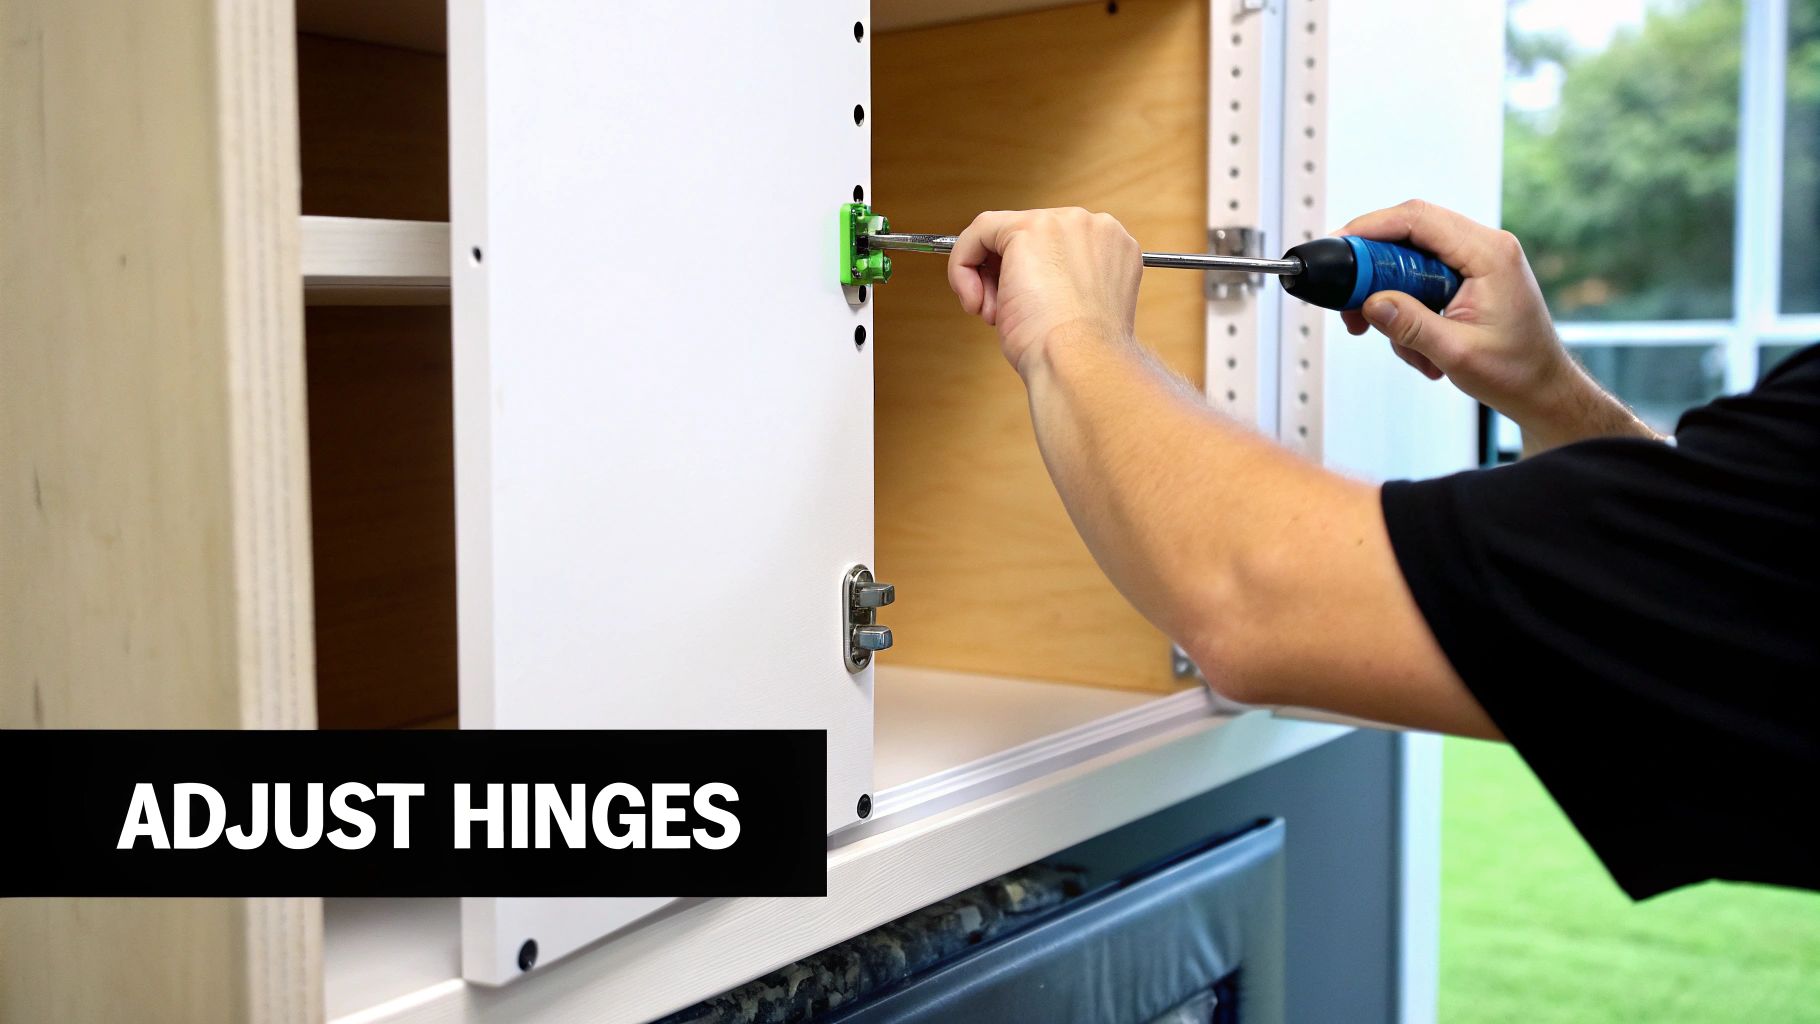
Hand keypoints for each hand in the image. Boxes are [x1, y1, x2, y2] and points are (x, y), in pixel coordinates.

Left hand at [947, 208, 1142, 375]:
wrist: (1079, 363)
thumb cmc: (1077, 354)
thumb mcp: (1072, 313)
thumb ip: (1055, 284)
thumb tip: (1015, 281)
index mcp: (1113, 249)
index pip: (1054, 248)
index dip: (1028, 276)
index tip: (1017, 306)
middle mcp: (1094, 227)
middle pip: (1027, 237)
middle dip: (1003, 278)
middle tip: (998, 316)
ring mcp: (1064, 222)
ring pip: (1001, 234)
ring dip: (985, 280)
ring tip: (995, 316)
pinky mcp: (1030, 227)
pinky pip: (980, 230)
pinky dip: (962, 264)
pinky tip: (973, 300)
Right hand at [1335, 200, 1648, 450]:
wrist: (1542, 389)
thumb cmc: (1518, 371)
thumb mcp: (1457, 352)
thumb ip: (1410, 325)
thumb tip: (1372, 303)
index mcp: (1489, 254)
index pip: (1418, 219)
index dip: (1372, 227)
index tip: (1341, 245)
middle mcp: (1484, 248)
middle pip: (1408, 235)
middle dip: (1373, 273)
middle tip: (1353, 306)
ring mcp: (1476, 261)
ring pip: (1409, 261)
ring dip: (1392, 301)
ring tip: (1401, 343)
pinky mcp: (1467, 277)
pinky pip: (1420, 280)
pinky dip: (1406, 310)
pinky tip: (1418, 343)